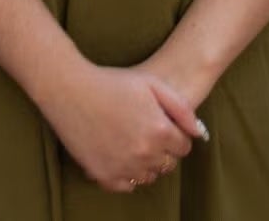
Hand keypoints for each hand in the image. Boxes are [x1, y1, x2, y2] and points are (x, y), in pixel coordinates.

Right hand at [38, 62, 201, 193]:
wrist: (70, 90)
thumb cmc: (112, 82)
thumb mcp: (153, 84)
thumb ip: (181, 108)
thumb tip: (198, 132)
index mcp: (160, 131)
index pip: (184, 148)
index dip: (175, 135)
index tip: (162, 125)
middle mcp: (144, 153)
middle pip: (168, 164)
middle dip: (163, 150)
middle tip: (146, 132)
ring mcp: (123, 167)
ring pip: (149, 176)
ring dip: (146, 163)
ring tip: (132, 141)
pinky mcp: (103, 175)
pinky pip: (126, 186)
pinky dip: (126, 174)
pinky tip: (119, 154)